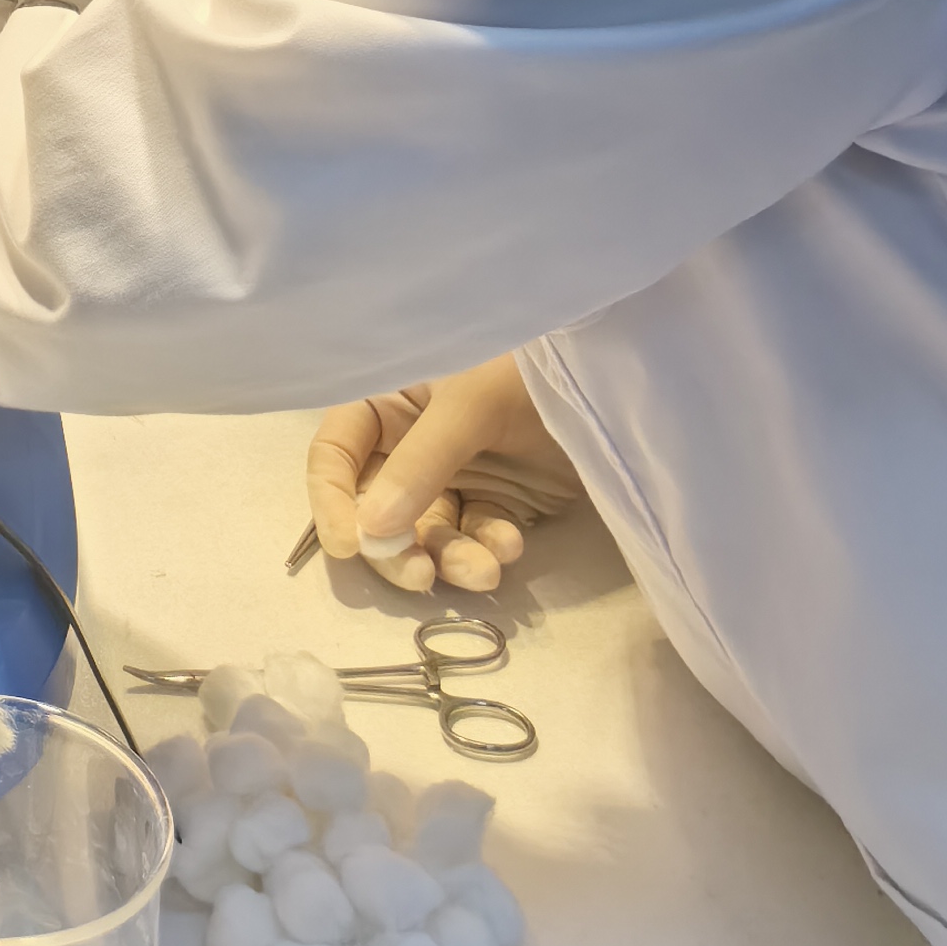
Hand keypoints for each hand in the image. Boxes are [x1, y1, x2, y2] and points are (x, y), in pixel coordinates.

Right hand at [304, 359, 582, 592]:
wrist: (613, 382)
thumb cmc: (525, 369)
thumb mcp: (469, 405)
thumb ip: (420, 463)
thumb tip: (370, 529)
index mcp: (389, 399)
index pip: (337, 452)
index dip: (333, 499)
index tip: (350, 546)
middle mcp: (412, 440)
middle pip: (376, 507)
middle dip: (396, 547)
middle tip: (422, 576)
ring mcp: (456, 474)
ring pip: (428, 534)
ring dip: (449, 559)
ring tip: (486, 570)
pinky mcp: (498, 502)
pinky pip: (474, 539)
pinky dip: (487, 551)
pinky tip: (511, 545)